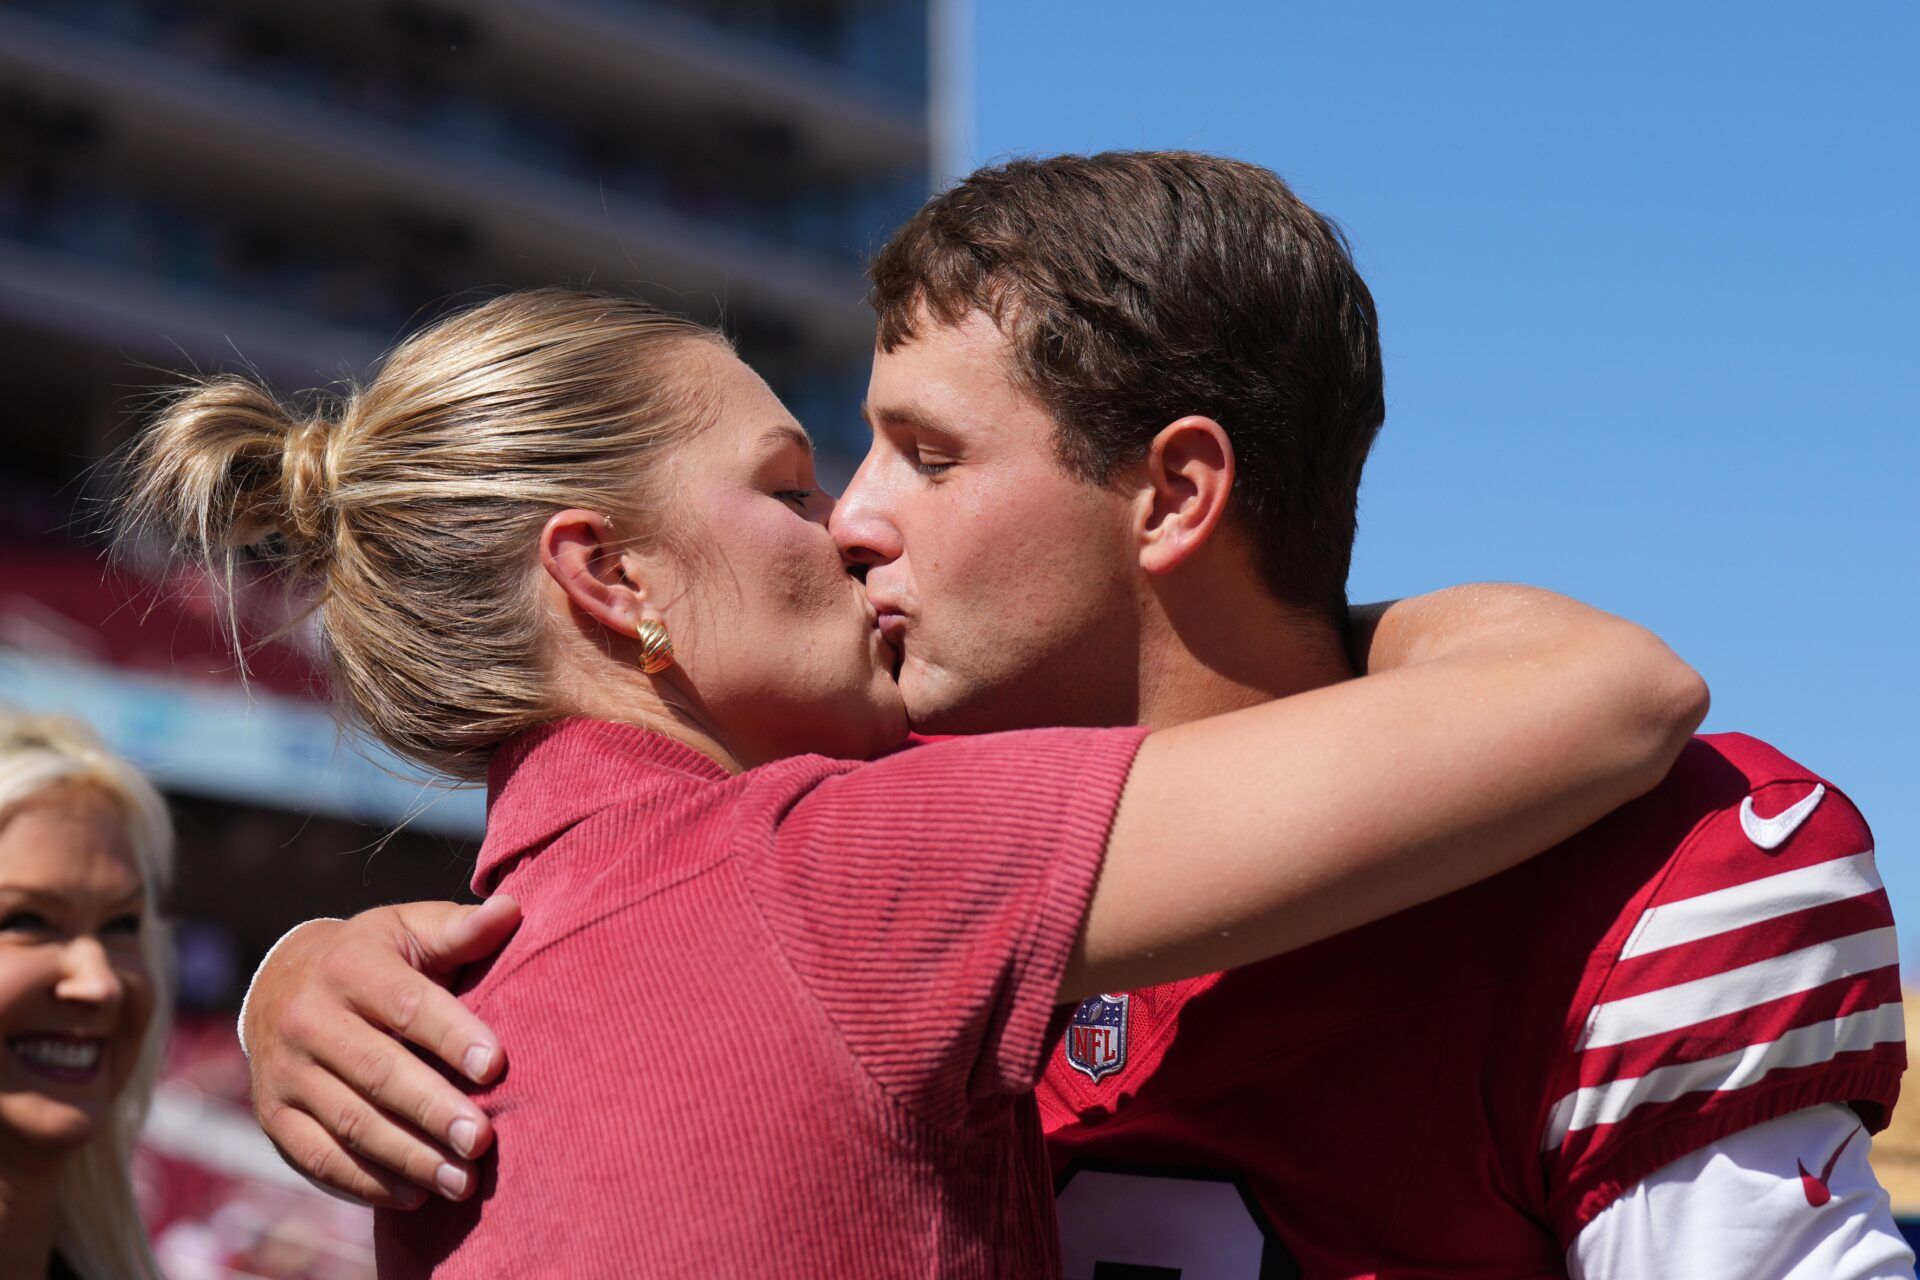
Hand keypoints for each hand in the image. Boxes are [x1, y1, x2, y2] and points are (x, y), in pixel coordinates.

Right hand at [244, 896, 519, 1206]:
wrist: (280, 982)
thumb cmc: (374, 957)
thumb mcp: (409, 930)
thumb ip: (460, 930)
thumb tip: (512, 910)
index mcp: (350, 966)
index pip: (406, 1005)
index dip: (451, 1036)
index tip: (495, 1066)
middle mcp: (308, 1019)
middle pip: (377, 1072)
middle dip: (433, 1110)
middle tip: (483, 1140)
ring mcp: (285, 1072)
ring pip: (350, 1123)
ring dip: (409, 1157)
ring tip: (463, 1180)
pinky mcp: (275, 1116)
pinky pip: (319, 1159)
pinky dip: (367, 1183)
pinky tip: (415, 1195)